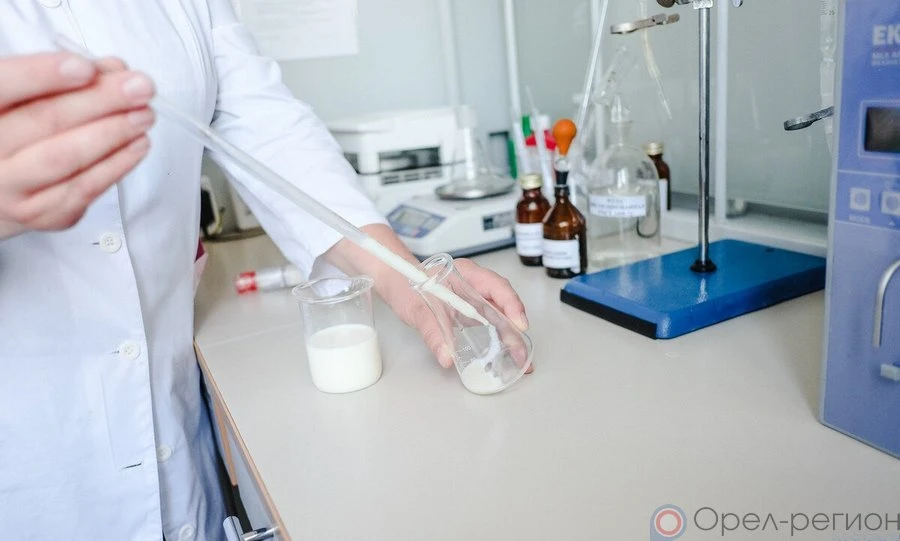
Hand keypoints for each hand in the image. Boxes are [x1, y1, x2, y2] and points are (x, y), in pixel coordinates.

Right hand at [0, 52, 156, 238]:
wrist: (3, 183)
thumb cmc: (20, 126)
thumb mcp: (32, 93)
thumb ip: (70, 77)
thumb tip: (116, 71)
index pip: (3, 86)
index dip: (43, 75)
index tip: (85, 68)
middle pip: (44, 121)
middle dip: (100, 101)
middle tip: (141, 87)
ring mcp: (8, 187)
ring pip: (65, 158)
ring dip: (113, 133)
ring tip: (144, 115)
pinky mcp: (37, 213)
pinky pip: (83, 189)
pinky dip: (116, 165)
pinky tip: (138, 145)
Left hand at [326, 224, 532, 370]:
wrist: (392, 279)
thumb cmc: (404, 284)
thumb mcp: (415, 308)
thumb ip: (431, 331)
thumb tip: (446, 357)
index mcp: (466, 273)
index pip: (497, 286)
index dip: (511, 306)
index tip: (518, 326)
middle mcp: (473, 285)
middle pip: (503, 305)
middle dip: (516, 331)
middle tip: (522, 356)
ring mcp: (472, 298)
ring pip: (499, 316)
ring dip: (510, 338)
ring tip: (519, 361)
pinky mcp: (467, 311)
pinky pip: (487, 324)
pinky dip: (497, 339)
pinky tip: (502, 355)